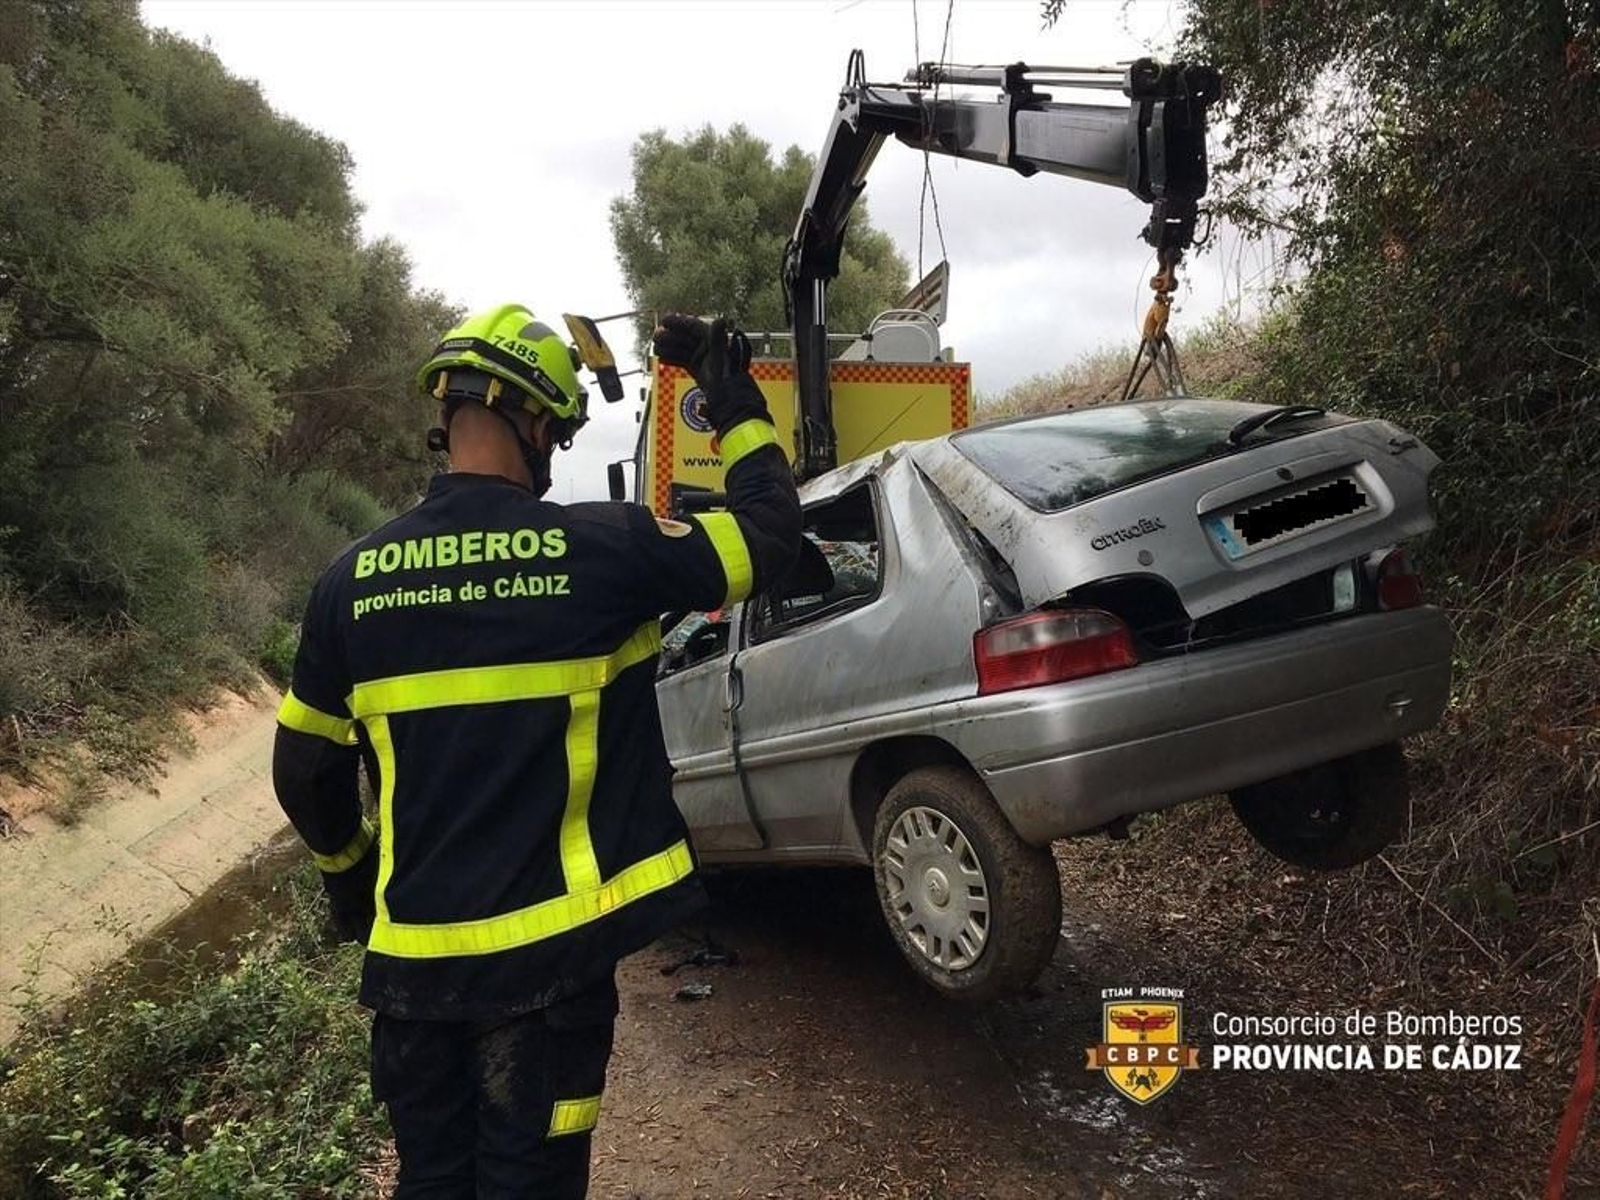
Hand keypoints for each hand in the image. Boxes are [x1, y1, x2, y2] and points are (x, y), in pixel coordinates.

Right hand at [652, 314, 767, 434]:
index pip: (694, 327)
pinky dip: (673, 359)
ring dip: (669, 347)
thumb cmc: (727, 377)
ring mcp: (703, 358)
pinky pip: (683, 361)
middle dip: (670, 336)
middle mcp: (708, 347)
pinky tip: (662, 358)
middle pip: (686, 337)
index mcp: (715, 340)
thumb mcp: (720, 356)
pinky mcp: (698, 369)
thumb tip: (720, 320)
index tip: (665, 320)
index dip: (679, 322)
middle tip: (656, 336)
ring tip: (656, 348)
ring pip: (682, 349)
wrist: (728, 400)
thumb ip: (718, 339)